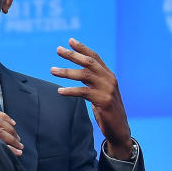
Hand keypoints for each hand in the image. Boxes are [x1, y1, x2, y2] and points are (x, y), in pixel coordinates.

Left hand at [51, 38, 132, 159]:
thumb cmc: (107, 111)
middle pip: (88, 62)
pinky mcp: (103, 101)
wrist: (119, 129)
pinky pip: (84, 92)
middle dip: (72, 55)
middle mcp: (109, 79)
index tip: (70, 41)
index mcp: (109, 75)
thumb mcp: (100, 92)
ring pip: (84, 75)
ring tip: (52, 70)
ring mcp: (107, 90)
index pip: (95, 57)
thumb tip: (78, 73)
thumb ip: (92, 82)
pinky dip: (71, 91)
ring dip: (66, 72)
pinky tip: (60, 91)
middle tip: (58, 50)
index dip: (82, 48)